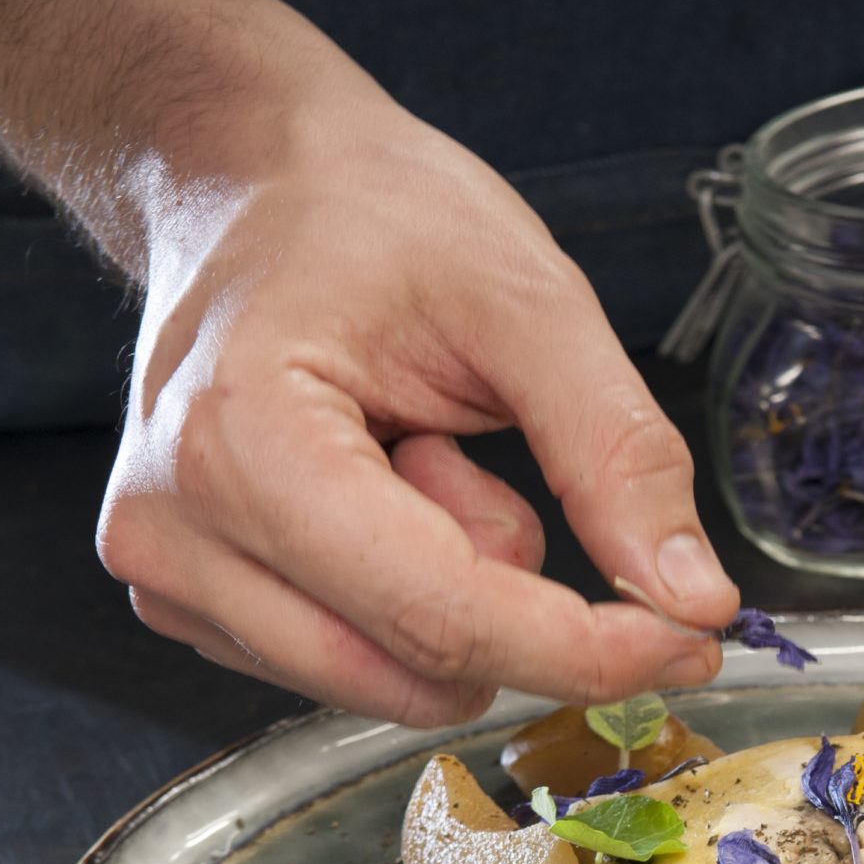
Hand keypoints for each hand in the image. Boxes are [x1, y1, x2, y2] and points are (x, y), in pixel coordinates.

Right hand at [96, 77, 737, 725]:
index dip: (588, 651)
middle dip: (513, 601)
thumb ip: (619, 455)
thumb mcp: (530, 301)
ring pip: (390, 684)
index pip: (443, 618)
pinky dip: (406, 600)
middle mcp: (175, 531)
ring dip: (456, 593)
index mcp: (243, 443)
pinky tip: (382, 490)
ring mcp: (170, 573)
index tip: (690, 641)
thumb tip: (694, 600)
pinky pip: (350, 666)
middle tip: (483, 458)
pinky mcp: (189, 599)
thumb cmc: (367, 212)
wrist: (247, 178)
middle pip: (418, 669)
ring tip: (418, 454)